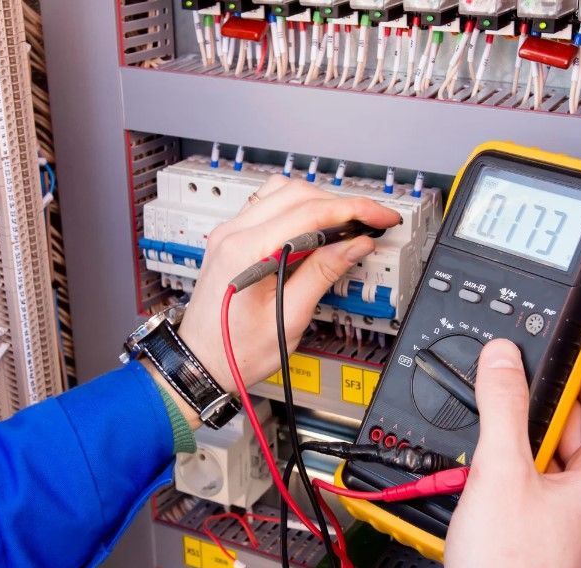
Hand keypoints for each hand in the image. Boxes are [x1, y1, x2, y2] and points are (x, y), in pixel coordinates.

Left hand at [179, 175, 400, 394]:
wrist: (200, 362)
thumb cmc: (236, 351)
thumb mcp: (289, 317)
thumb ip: (323, 274)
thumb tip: (355, 245)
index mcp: (246, 252)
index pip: (309, 212)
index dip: (353, 210)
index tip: (380, 217)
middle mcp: (233, 234)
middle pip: (296, 193)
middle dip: (340, 203)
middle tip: (370, 222)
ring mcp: (228, 233)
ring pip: (281, 192)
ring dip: (318, 202)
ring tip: (346, 225)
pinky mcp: (230, 239)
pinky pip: (268, 206)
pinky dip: (297, 210)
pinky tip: (315, 229)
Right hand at [442, 339, 580, 567]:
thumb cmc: (509, 565)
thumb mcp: (500, 468)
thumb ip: (503, 405)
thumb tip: (504, 359)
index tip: (557, 347)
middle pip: (578, 427)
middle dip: (542, 403)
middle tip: (508, 385)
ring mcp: (580, 519)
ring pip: (558, 455)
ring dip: (526, 436)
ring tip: (494, 430)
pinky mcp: (554, 533)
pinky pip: (544, 482)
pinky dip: (520, 465)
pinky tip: (493, 467)